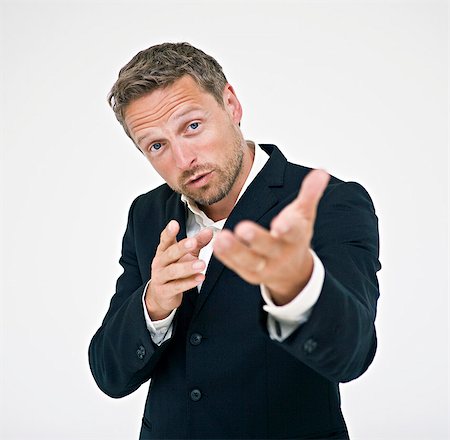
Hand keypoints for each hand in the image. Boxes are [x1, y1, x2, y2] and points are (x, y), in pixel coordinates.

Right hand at [145, 220, 212, 319]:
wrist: (160, 295)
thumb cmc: (174, 270)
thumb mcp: (185, 255)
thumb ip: (197, 243)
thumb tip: (209, 231)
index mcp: (163, 251)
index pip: (165, 240)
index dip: (169, 232)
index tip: (174, 224)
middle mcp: (159, 263)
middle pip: (169, 254)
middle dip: (181, 247)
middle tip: (193, 242)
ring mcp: (160, 277)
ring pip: (172, 271)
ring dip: (187, 267)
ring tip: (202, 264)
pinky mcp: (164, 291)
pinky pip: (176, 287)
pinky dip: (188, 283)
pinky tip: (200, 278)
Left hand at [213, 169, 329, 304]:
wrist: (292, 270)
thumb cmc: (296, 236)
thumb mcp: (305, 215)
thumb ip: (309, 193)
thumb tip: (321, 171)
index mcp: (297, 237)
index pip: (295, 232)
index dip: (288, 228)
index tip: (280, 224)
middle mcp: (281, 254)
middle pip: (269, 248)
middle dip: (257, 239)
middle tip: (243, 228)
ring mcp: (265, 266)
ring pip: (249, 261)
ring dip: (235, 251)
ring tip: (221, 239)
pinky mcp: (249, 273)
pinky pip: (236, 265)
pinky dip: (225, 257)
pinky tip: (215, 244)